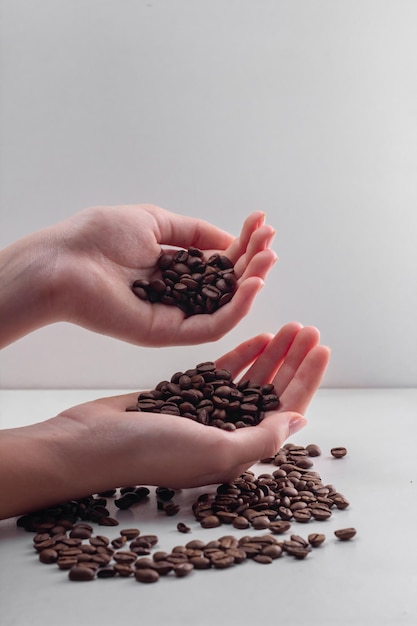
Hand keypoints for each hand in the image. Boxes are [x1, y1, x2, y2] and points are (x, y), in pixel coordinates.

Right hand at [0, 323, 329, 517]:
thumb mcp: (214, 450)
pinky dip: (242, 355)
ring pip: (251, 379)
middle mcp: (227, 432)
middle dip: (294, 360)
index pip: (286, 411)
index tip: (321, 347)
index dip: (307, 379)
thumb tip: (300, 420)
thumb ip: (260, 439)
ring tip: (291, 327)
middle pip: (272, 391)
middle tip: (309, 329)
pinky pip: (223, 373)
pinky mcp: (186, 394)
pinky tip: (260, 337)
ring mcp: (207, 412)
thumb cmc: (148, 452)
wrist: (90, 442)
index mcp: (239, 450)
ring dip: (273, 354)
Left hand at [56, 204, 276, 345]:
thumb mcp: (156, 222)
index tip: (262, 223)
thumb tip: (229, 239)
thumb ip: (194, 232)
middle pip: (227, 284)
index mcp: (174, 269)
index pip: (218, 260)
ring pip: (226, 308)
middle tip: (270, 241)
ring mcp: (175, 316)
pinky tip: (252, 285)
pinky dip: (237, 309)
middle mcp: (178, 294)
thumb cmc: (100, 237)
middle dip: (252, 261)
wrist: (66, 262)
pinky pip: (211, 327)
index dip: (243, 243)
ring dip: (252, 284)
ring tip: (267, 260)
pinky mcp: (168, 334)